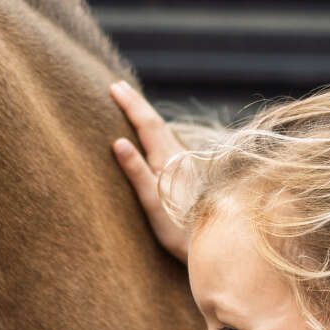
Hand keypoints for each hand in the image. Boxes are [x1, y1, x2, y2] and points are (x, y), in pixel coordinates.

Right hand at [110, 80, 190, 262]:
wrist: (216, 243)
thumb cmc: (180, 230)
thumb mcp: (153, 204)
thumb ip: (137, 173)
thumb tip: (119, 142)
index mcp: (168, 160)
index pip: (147, 124)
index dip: (130, 104)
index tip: (113, 87)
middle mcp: (180, 158)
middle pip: (157, 123)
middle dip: (137, 104)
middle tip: (119, 86)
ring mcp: (187, 167)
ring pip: (165, 132)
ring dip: (147, 115)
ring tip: (134, 105)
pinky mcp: (190, 177)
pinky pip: (169, 144)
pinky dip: (157, 132)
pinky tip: (156, 137)